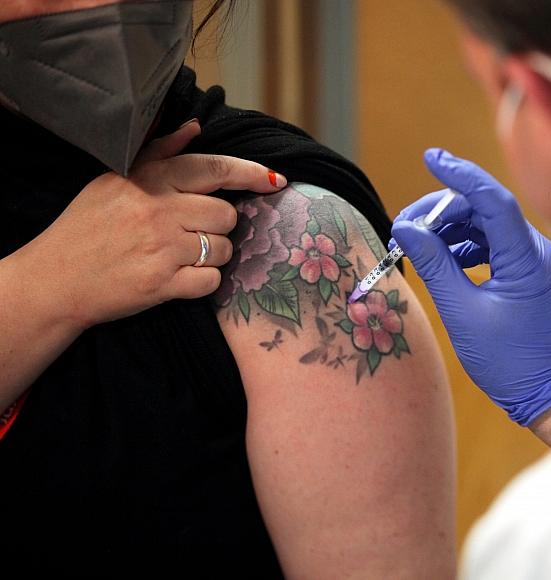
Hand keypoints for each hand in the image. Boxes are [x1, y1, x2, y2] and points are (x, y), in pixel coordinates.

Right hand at [19, 119, 286, 328]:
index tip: (275, 180)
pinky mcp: (163, 284)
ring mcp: (162, 249)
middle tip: (192, 232)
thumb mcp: (115, 179)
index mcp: (149, 181)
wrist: (55, 279)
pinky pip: (212, 281)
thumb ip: (160, 153)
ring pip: (223, 249)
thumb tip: (195, 127)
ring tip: (181, 256)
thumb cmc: (88, 226)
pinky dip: (203, 283)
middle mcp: (158, 210)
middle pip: (227, 215)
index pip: (214, 169)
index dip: (251, 173)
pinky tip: (181, 278)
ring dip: (212, 256)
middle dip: (219, 226)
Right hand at [391, 149, 550, 425]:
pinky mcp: (528, 272)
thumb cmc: (508, 361)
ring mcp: (535, 261)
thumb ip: (435, 266)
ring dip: (451, 230)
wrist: (548, 392)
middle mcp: (536, 252)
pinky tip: (443, 260)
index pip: (493, 200)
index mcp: (526, 259)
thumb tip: (407, 229)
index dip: (460, 175)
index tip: (430, 157)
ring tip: (418, 246)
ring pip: (488, 226)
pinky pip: (494, 244)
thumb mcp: (462, 313)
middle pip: (486, 210)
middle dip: (443, 211)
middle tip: (405, 226)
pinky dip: (466, 246)